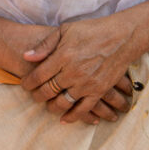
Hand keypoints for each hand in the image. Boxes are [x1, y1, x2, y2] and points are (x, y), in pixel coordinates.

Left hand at [20, 16, 139, 123]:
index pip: (37, 76)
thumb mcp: (66, 29)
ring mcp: (86, 83)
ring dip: (52, 107)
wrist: (123, 36)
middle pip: (47, 92)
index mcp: (63, 56)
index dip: (28, 83)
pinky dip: (72, 117)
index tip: (25, 84)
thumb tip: (26, 56)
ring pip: (62, 103)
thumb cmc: (93, 30)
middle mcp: (72, 72)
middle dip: (37, 96)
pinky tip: (64, 119)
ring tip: (49, 105)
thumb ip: (46, 44)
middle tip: (35, 95)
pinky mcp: (99, 90)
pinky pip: (83, 109)